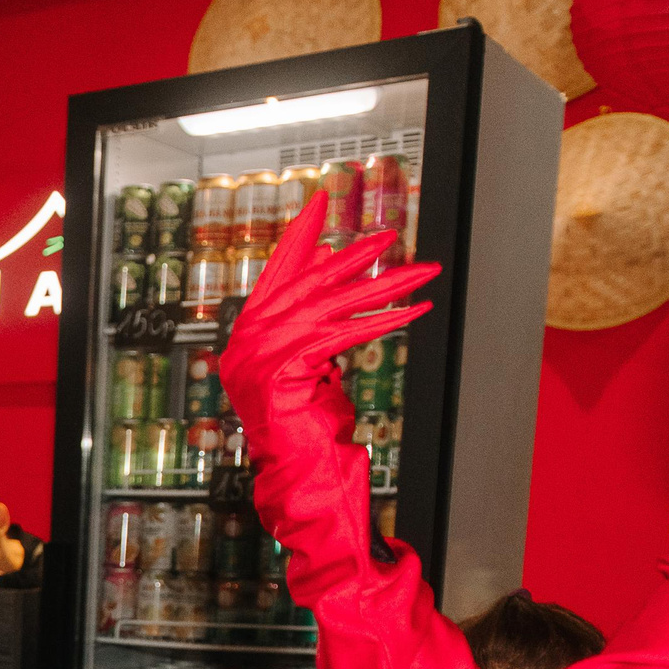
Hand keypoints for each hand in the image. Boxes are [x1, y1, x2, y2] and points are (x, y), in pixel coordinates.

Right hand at [218, 192, 440, 462]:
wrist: (290, 466)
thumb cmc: (298, 421)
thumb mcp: (301, 359)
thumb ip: (308, 313)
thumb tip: (328, 259)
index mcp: (247, 331)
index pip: (275, 270)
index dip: (298, 234)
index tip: (319, 202)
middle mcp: (251, 337)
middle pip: (311, 281)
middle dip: (356, 256)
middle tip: (390, 235)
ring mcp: (266, 351)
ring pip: (337, 304)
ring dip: (386, 285)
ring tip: (421, 270)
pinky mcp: (290, 365)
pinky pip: (349, 333)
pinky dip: (387, 321)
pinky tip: (416, 310)